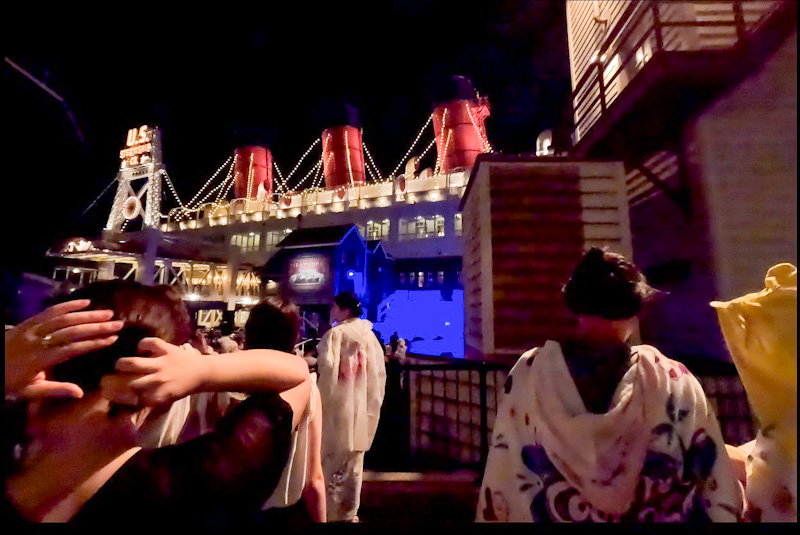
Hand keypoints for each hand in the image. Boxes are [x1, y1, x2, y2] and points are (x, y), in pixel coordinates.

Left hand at [4, 299, 123, 397]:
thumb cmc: (7, 383)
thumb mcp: (29, 391)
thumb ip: (55, 390)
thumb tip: (80, 393)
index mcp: (39, 359)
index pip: (72, 348)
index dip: (94, 343)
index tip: (113, 339)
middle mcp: (37, 341)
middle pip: (71, 331)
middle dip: (97, 327)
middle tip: (118, 324)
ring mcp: (32, 329)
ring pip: (63, 318)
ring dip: (87, 315)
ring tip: (107, 313)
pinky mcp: (27, 322)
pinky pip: (49, 310)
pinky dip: (68, 305)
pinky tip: (84, 302)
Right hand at [100, 338, 209, 406]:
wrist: (201, 373)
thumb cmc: (180, 388)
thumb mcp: (164, 400)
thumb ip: (146, 404)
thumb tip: (124, 411)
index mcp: (157, 397)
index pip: (131, 399)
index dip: (116, 396)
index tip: (106, 393)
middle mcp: (158, 381)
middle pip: (129, 382)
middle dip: (113, 380)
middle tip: (108, 377)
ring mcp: (162, 364)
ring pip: (133, 363)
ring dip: (122, 363)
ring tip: (119, 364)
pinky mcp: (167, 349)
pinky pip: (148, 343)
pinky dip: (142, 344)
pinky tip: (141, 349)